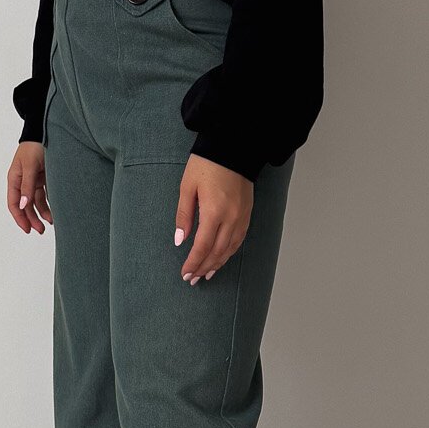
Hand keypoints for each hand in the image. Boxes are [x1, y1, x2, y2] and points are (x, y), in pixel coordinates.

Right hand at [8, 140, 52, 233]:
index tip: (27, 229)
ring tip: (50, 223)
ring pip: (35, 202)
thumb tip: (23, 205)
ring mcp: (33, 180)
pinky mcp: (44, 178)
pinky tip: (55, 212)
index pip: (13, 203)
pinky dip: (49, 203)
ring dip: (42, 213)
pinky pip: (45, 195)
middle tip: (40, 230)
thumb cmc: (34, 146)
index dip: (19, 217)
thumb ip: (27, 186)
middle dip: (32, 219)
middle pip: (25, 205)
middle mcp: (22, 182)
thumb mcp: (29, 166)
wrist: (46, 131)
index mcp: (14, 179)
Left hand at [176, 155, 251, 283]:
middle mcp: (231, 217)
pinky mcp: (248, 212)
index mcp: (214, 211)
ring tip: (206, 274)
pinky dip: (229, 252)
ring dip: (218, 263)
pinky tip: (222, 258)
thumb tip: (180, 240)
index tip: (185, 274)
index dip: (193, 263)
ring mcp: (242, 216)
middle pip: (217, 251)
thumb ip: (184, 215)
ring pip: (230, 248)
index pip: (203, 246)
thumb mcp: (187, 187)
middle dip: (204, 267)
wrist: (233, 148)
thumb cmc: (206, 164)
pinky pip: (239, 239)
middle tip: (192, 279)